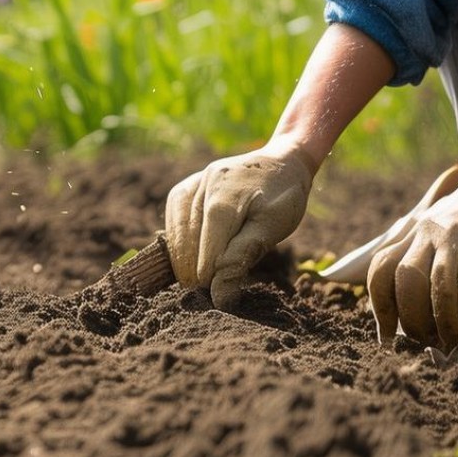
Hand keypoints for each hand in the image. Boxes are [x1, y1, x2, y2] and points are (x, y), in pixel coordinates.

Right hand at [164, 145, 313, 307]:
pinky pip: (173, 219)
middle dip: (193, 269)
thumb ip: (243, 257)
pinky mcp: (184, 187)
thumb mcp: (273, 227)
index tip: (215, 294)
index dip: (209, 275)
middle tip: (202, 290)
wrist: (281, 162)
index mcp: (226, 198)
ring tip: (193, 277)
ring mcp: (191, 184)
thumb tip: (220, 294)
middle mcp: (203, 186)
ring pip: (176, 230)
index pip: (208, 247)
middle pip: (188, 240)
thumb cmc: (283, 198)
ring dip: (181, 257)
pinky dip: (177, 240)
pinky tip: (187, 254)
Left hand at [366, 171, 457, 350]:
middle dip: (411, 317)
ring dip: (441, 318)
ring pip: (436, 283)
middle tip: (423, 341)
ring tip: (449, 340)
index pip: (379, 271)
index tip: (386, 337)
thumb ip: (416, 262)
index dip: (380, 306)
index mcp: (408, 234)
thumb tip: (401, 311)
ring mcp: (451, 235)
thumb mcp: (432, 237)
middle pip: (403, 280)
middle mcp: (423, 233)